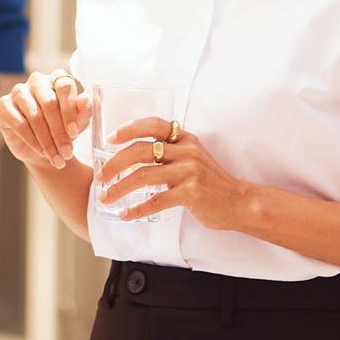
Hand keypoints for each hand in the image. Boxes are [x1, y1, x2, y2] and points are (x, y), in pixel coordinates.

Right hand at [0, 71, 91, 169]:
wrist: (43, 150)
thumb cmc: (61, 131)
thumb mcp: (77, 124)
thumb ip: (83, 111)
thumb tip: (85, 99)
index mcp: (56, 78)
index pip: (64, 86)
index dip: (70, 111)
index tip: (74, 133)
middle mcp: (36, 81)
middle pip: (49, 102)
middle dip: (59, 131)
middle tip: (66, 152)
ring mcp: (18, 92)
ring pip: (34, 115)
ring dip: (47, 140)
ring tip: (56, 156)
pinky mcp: (4, 105)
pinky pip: (19, 124)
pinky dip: (32, 140)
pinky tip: (40, 151)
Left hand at [94, 120, 253, 230]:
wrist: (239, 201)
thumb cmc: (211, 182)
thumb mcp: (192, 158)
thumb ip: (170, 153)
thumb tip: (134, 157)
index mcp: (185, 139)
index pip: (153, 125)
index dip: (129, 129)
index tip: (110, 139)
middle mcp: (186, 151)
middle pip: (141, 151)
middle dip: (115, 163)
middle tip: (101, 176)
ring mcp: (189, 171)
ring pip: (143, 176)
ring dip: (120, 188)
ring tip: (106, 197)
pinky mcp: (190, 192)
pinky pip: (156, 200)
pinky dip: (137, 209)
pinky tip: (125, 215)